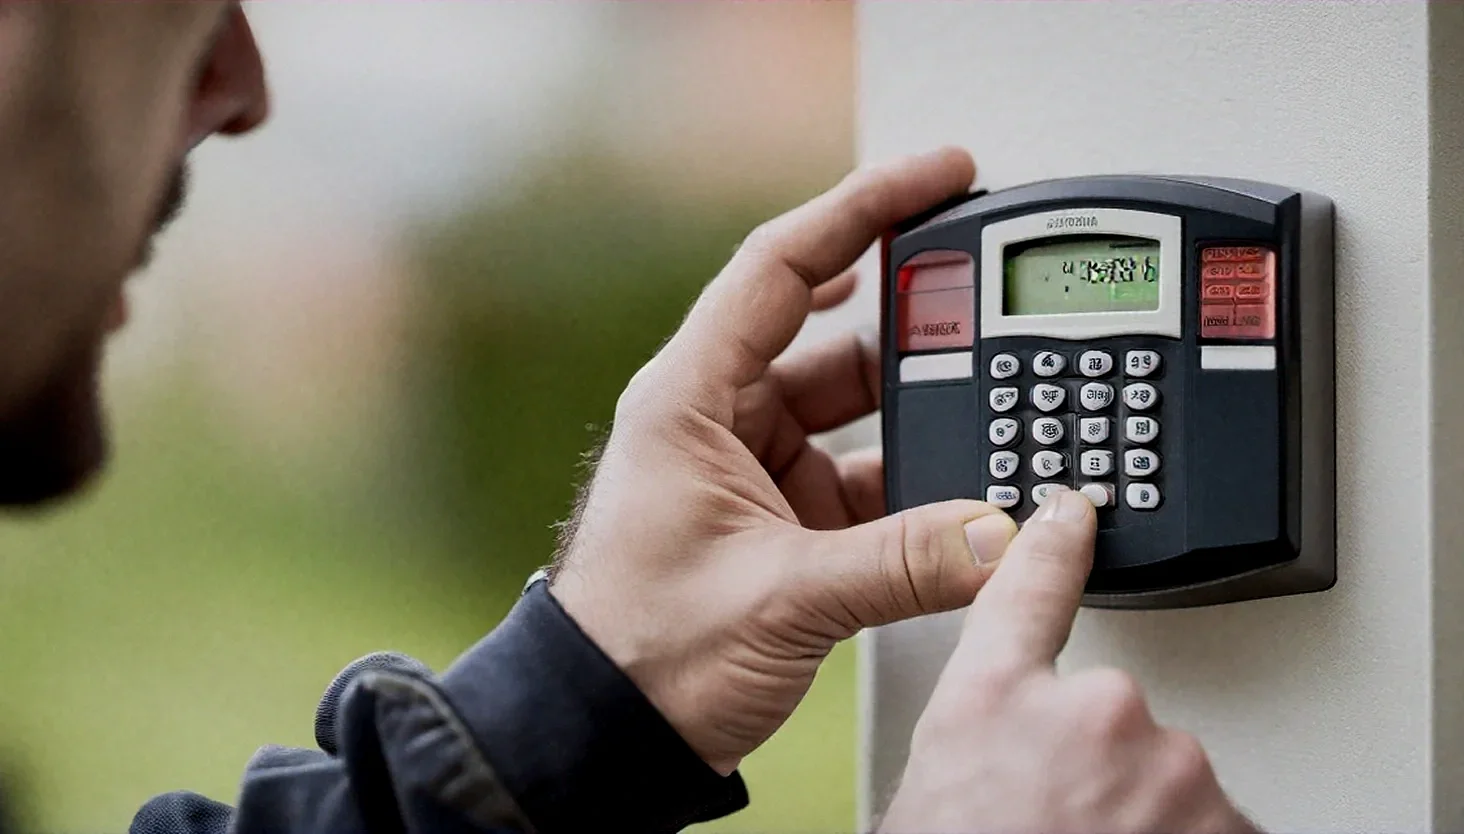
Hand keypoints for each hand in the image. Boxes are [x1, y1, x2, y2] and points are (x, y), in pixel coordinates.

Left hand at [547, 147, 1020, 773]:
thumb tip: (998, 535)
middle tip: (987, 310)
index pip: (783, 267)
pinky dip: (909, 483)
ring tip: (986, 412)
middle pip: (833, 337)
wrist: (608, 731)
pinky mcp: (779, 521)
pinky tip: (952, 496)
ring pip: (854, 413)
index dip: (865, 209)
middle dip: (914, 328)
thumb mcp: (777, 596)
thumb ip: (899, 564)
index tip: (940, 178)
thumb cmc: (640, 651)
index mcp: (692, 399)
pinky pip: (860, 477)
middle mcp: (721, 420)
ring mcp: (753, 471)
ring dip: (917, 417)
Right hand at [878, 487, 1258, 833]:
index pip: (1027, 587)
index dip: (1055, 539)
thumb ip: (983, 731)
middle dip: (1097, 764)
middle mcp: (1086, 709)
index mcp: (991, 696)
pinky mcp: (1224, 820)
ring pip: (1166, 775)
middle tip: (1054, 821)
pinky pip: (1211, 822)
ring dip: (1145, 814)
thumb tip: (1008, 732)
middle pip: (1109, 713)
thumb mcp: (936, 786)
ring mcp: (1167, 764)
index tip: (1077, 508)